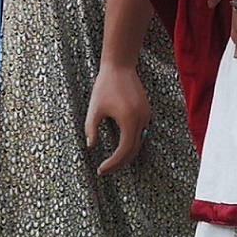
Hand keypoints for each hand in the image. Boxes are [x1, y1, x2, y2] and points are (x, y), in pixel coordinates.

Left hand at [86, 59, 150, 174]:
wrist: (120, 66)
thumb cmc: (105, 85)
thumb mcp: (94, 109)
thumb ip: (91, 129)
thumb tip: (90, 146)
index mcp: (129, 121)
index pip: (123, 152)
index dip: (112, 164)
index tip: (101, 170)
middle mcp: (141, 121)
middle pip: (133, 151)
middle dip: (119, 163)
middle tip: (105, 170)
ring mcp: (146, 116)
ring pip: (139, 143)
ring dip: (126, 154)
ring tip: (112, 161)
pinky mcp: (146, 112)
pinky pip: (141, 133)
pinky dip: (131, 142)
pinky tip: (120, 145)